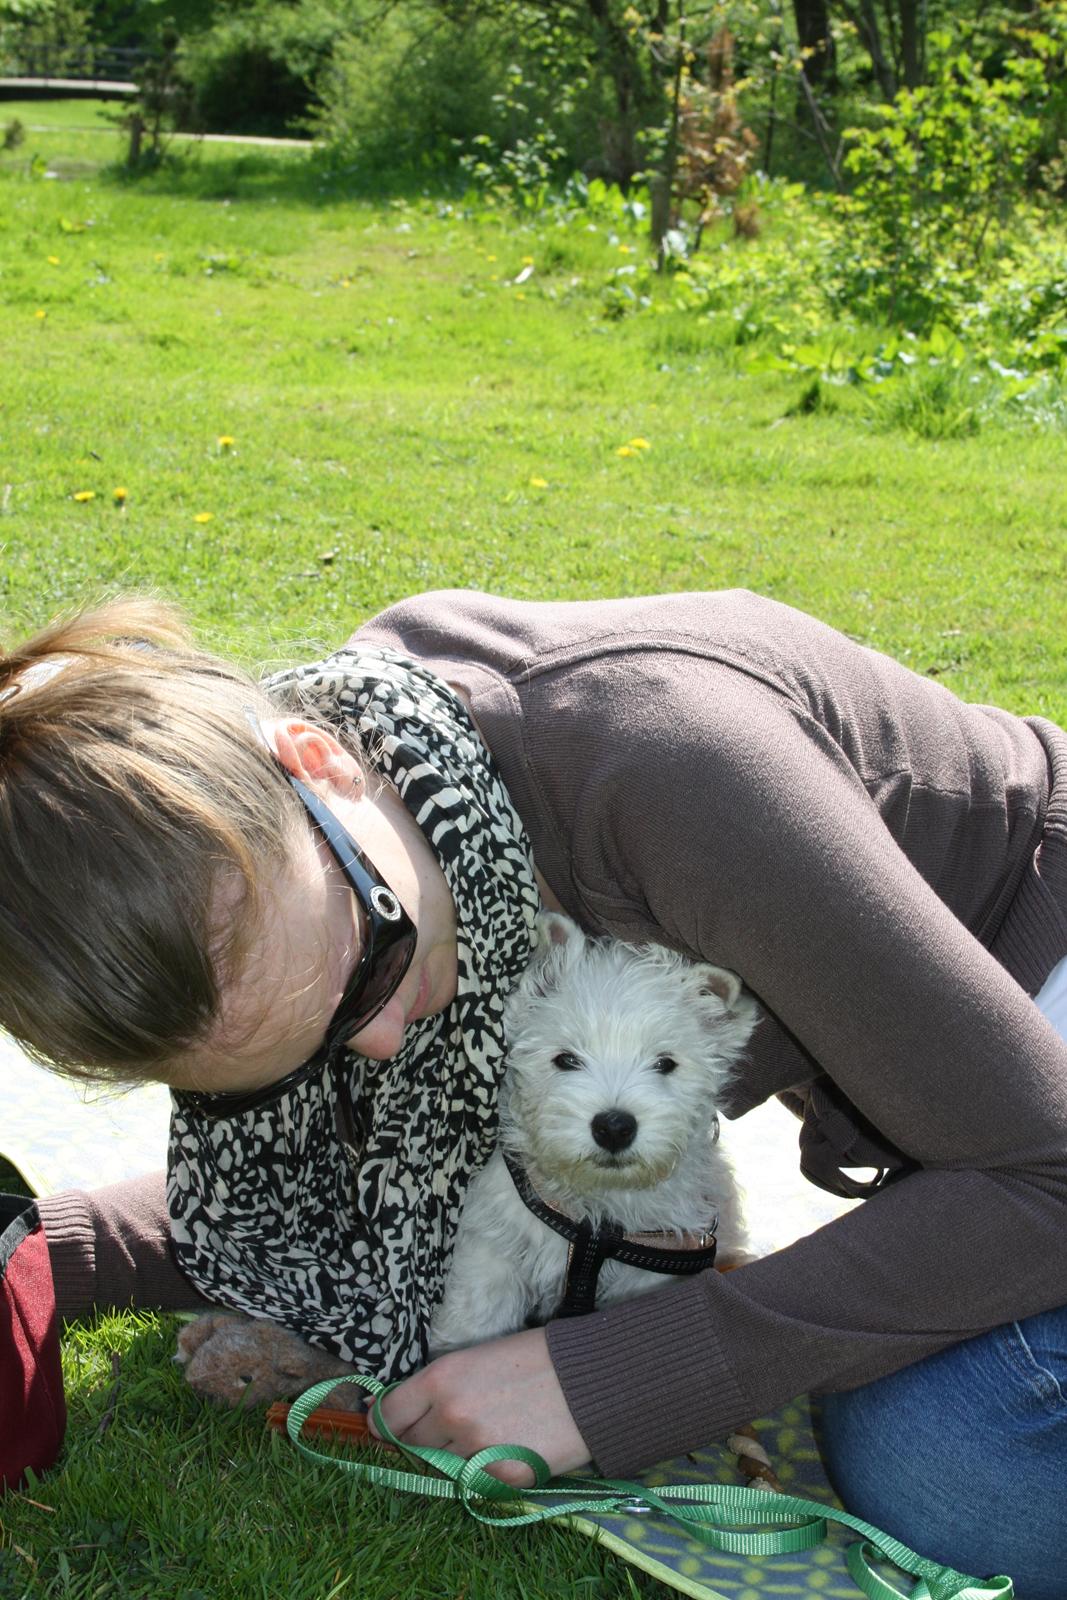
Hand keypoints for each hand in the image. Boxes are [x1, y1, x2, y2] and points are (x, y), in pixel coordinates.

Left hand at [369, 1326, 590, 1485]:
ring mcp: (474, 1450)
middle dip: (421, 1438)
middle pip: (411, 1444)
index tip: (386, 1424)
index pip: (388, 1416)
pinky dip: (482, 1470)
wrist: (590, 1381)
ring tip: (484, 1433)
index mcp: (442, 1378)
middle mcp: (450, 1416)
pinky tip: (504, 1446)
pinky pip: (473, 1481)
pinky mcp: (500, 1478)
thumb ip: (442, 1385)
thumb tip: (406, 1406)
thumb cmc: (536, 1358)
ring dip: (453, 1455)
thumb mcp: (479, 1357)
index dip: (385, 1422)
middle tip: (443, 1427)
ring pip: (442, 1465)